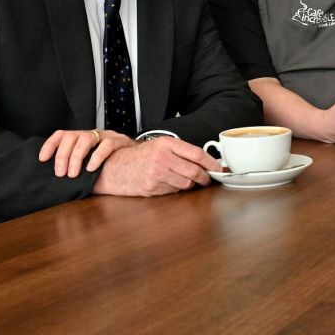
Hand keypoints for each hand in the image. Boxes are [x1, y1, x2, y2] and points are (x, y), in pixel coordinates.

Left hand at [39, 129, 133, 177]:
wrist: (137, 161)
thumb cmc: (109, 166)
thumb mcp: (88, 164)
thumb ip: (75, 166)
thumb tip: (56, 179)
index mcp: (82, 138)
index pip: (61, 134)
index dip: (50, 145)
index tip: (42, 159)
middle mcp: (92, 134)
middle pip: (71, 137)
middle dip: (63, 156)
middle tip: (61, 174)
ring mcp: (106, 136)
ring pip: (86, 139)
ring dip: (76, 157)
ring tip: (74, 174)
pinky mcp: (119, 141)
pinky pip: (106, 145)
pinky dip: (97, 157)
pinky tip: (91, 168)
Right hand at [91, 138, 221, 195]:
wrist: (116, 167)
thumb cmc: (140, 157)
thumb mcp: (160, 146)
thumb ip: (181, 152)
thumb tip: (206, 162)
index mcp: (166, 144)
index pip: (196, 154)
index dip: (211, 163)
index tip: (218, 169)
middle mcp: (162, 157)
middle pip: (194, 171)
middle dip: (204, 178)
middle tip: (206, 180)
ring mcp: (156, 173)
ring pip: (186, 184)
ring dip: (189, 185)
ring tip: (182, 180)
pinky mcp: (152, 187)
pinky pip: (173, 191)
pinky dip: (175, 189)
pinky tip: (167, 183)